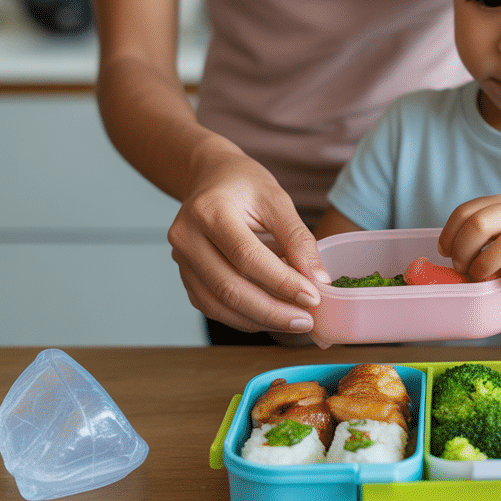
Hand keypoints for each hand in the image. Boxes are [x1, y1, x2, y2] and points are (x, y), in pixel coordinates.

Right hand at [167, 152, 329, 334]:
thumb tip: (319, 280)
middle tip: (308, 322)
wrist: (210, 178)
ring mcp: (181, 261)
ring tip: (295, 322)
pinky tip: (271, 317)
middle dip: (272, 311)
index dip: (282, 282)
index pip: (247, 256)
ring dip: (260, 320)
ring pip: (219, 304)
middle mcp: (187, 238)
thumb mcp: (277, 200)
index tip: (313, 297)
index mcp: (209, 211)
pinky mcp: (186, 277)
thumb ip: (298, 239)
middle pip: (229, 287)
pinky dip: (244, 318)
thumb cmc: (245, 184)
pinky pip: (213, 307)